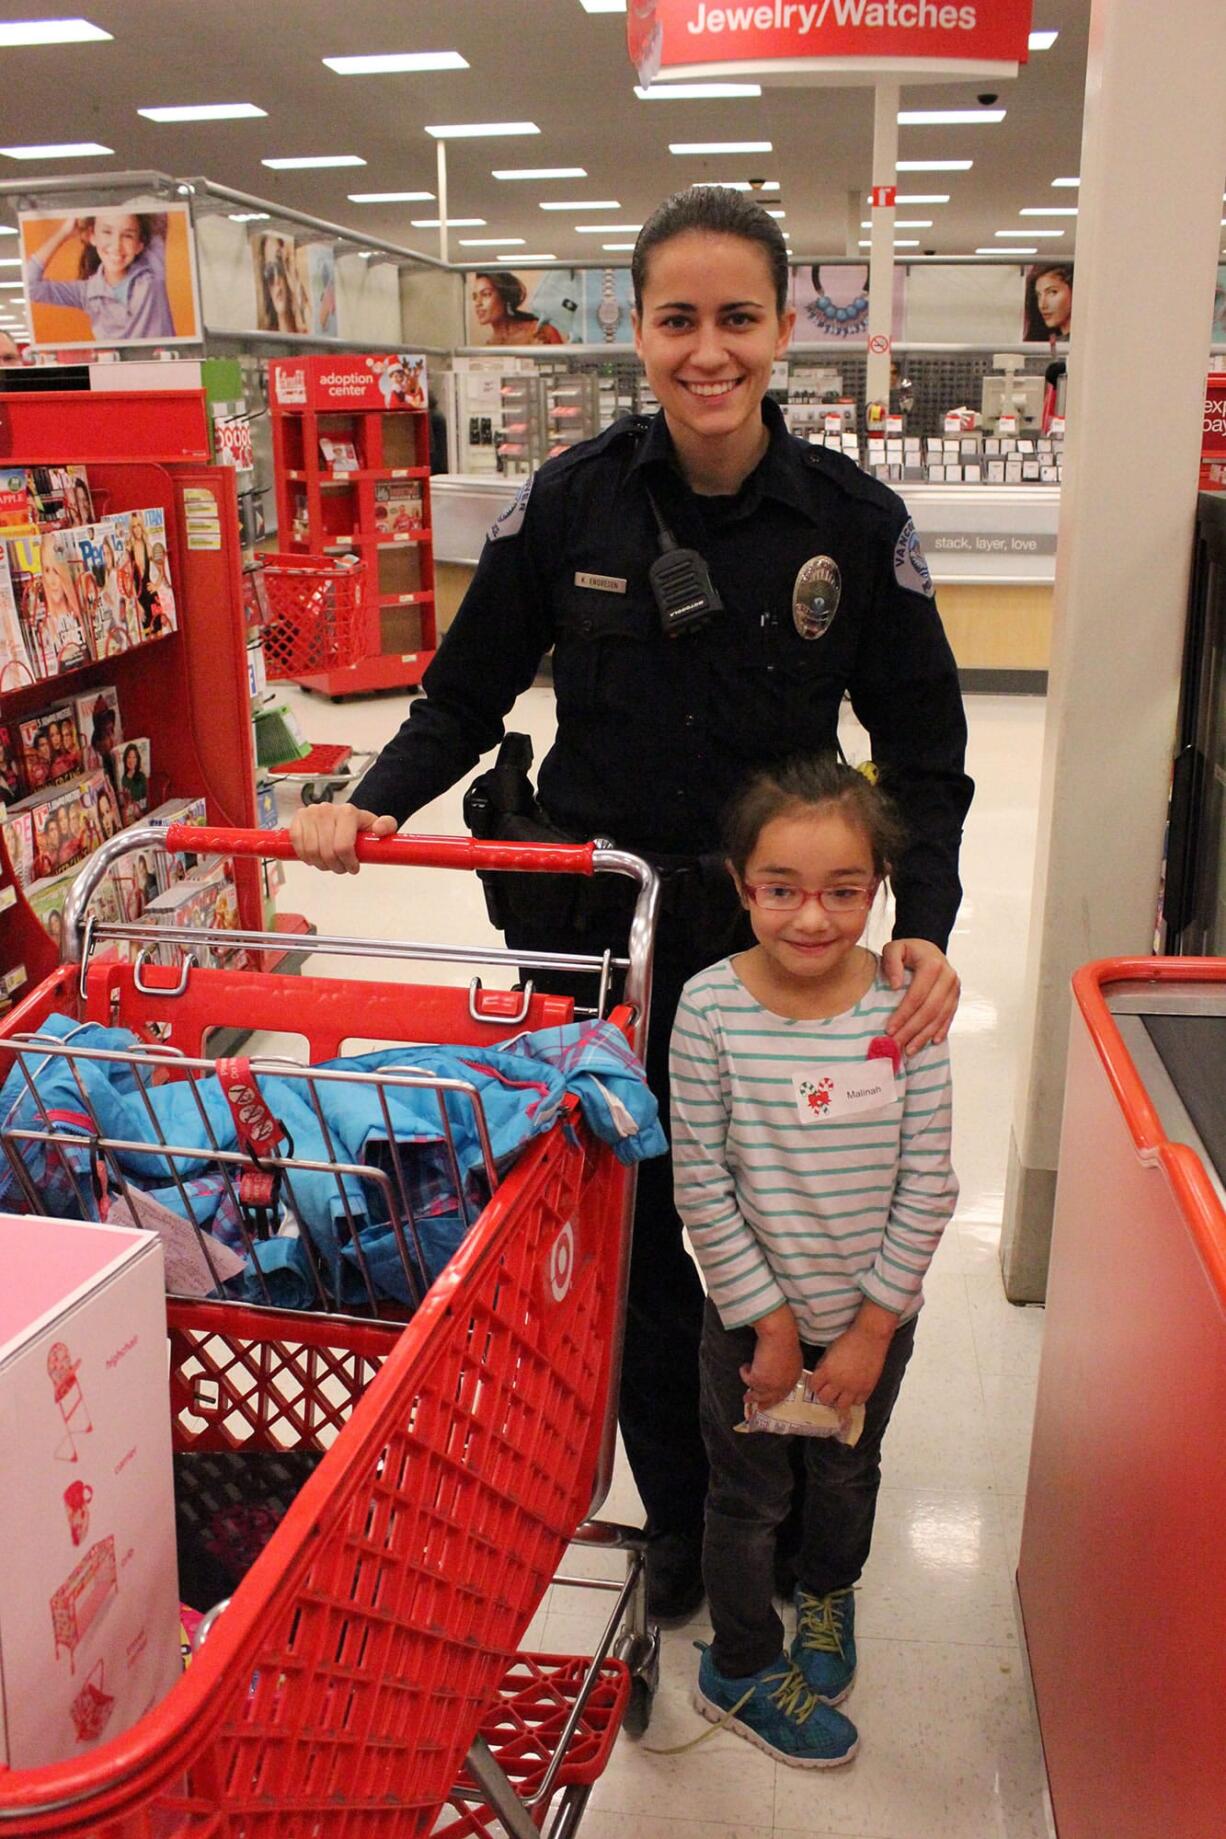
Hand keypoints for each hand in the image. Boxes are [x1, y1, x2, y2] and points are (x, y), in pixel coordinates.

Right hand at [288, 802, 396, 873]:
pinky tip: (315, 857)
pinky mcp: (298, 819)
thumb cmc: (359, 824)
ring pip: (311, 852)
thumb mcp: (376, 825)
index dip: (348, 863)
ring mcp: (310, 813)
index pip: (343, 847)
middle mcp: (327, 810)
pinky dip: (306, 856)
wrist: (342, 814)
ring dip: (321, 864)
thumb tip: (380, 830)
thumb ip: (387, 825)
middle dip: (335, 866)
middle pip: (327, 852)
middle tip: (341, 868)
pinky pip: (298, 845)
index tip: (353, 868)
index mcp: (348, 812)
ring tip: (329, 864)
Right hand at [739, 1312, 801, 1412]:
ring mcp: (770, 1385)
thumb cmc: (786, 1340)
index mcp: (793, 1378)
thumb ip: (787, 1370)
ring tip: (746, 1397)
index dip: (775, 1398)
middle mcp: (783, 1385)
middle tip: (758, 1406)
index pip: (784, 1393)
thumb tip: (778, 1372)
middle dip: (763, 1403)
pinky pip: (747, 1379)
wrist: (779, 1335)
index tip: (770, 1401)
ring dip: (751, 1396)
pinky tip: (744, 1367)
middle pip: (771, 1399)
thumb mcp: (792, 1358)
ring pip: (758, 1394)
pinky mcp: (758, 1380)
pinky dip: (744, 1372)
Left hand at [809, 1325, 889, 1410]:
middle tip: (827, 1391)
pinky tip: (853, 1393)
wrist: (870, 1337)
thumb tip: (821, 1375)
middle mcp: (839, 1382)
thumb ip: (824, 1365)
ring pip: (841, 1406)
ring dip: (839, 1401)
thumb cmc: (850, 1340)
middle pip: (825, 1399)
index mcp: (827, 1371)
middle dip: (824, 1395)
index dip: (814, 1385)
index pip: (813, 1386)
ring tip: (839, 1395)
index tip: (816, 1384)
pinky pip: (858, 1402)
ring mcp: (854, 1387)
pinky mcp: (867, 1389)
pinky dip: (854, 1400)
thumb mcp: (830, 1350)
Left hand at [881, 937, 959, 1054]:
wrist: (929, 947)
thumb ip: (891, 962)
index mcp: (933, 965)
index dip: (903, 1014)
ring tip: (910, 1049)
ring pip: (940, 1016)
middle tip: (897, 1045)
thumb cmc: (909, 950)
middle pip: (930, 1009)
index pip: (917, 995)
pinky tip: (931, 1042)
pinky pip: (949, 1016)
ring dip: (924, 1035)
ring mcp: (955, 988)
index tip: (889, 1029)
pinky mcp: (956, 997)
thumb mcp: (894, 948)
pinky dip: (940, 1030)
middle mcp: (948, 977)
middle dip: (912, 1030)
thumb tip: (895, 985)